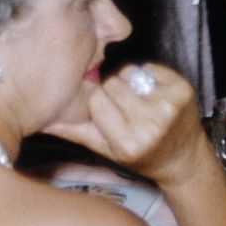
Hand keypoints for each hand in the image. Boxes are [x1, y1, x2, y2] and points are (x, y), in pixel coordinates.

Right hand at [42, 63, 218, 191]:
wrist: (183, 159)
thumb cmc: (142, 155)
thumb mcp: (107, 150)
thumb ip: (75, 131)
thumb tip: (42, 120)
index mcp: (128, 142)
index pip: (97, 101)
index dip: (99, 102)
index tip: (107, 111)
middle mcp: (150, 125)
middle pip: (112, 84)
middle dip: (114, 92)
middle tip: (125, 108)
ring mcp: (169, 106)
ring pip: (129, 72)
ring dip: (130, 82)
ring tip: (139, 101)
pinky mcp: (183, 90)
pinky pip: (151, 67)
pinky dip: (149, 76)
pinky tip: (154, 94)